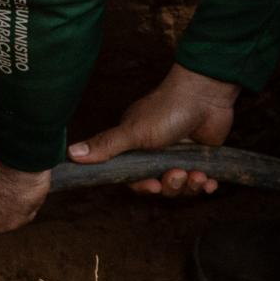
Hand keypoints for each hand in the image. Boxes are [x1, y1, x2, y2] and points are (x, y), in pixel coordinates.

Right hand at [67, 64, 239, 198]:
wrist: (206, 94)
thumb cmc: (168, 109)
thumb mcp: (134, 131)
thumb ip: (106, 146)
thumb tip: (69, 154)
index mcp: (137, 146)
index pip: (134, 177)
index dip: (143, 187)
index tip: (153, 185)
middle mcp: (157, 152)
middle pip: (159, 185)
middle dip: (170, 185)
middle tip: (178, 173)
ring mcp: (180, 154)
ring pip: (181, 185)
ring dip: (190, 185)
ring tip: (196, 174)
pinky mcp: (201, 156)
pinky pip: (201, 180)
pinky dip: (205, 184)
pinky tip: (210, 182)